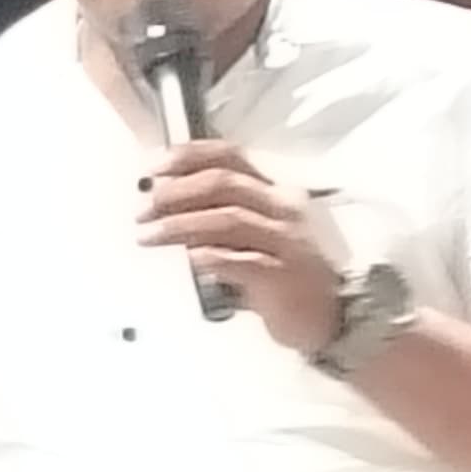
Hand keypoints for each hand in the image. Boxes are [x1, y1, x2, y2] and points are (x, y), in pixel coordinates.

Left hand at [139, 139, 342, 347]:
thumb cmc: (282, 272)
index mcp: (273, 192)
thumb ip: (217, 215)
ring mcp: (285, 240)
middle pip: (223, 183)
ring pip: (228, 218)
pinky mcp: (282, 275)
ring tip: (149, 234)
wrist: (327, 314)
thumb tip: (162, 206)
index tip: (153, 167)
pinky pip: (241, 260)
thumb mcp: (252, 234)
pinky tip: (188, 259)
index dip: (188, 157)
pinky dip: (209, 256)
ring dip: (180, 225)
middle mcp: (282, 209)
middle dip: (175, 193)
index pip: (230, 157)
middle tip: (143, 210)